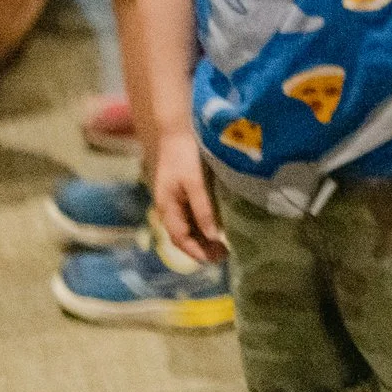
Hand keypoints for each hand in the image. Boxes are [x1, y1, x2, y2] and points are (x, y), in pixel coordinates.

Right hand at [152, 136, 226, 263]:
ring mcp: (174, 200)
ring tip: (222, 246)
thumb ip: (202, 209)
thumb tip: (212, 236)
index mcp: (167, 208)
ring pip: (187, 227)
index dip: (196, 252)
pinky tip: (215, 227)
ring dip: (202, 239)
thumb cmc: (184, 156)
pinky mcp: (182, 192)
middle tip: (224, 256)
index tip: (215, 260)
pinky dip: (202, 226)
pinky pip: (190, 216)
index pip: (180, 239)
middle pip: (183, 236)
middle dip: (201, 249)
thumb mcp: (194, 183)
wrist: (175, 132)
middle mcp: (169, 208)